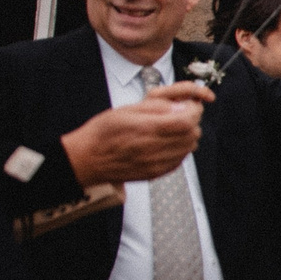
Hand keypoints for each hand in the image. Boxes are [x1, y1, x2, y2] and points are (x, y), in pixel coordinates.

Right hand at [59, 84, 211, 184]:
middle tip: (181, 115)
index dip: (193, 112)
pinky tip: (167, 142)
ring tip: (173, 129)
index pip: (186, 121)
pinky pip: (180, 159)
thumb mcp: (125, 110)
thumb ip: (155, 108)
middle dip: (192, 122)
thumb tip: (180, 107)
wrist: (87, 159)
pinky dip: (180, 149)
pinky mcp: (156, 173)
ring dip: (187, 136)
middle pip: (192, 135)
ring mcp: (156, 163)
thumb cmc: (101, 133)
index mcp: (145, 129)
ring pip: (189, 147)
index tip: (189, 106)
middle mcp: (153, 149)